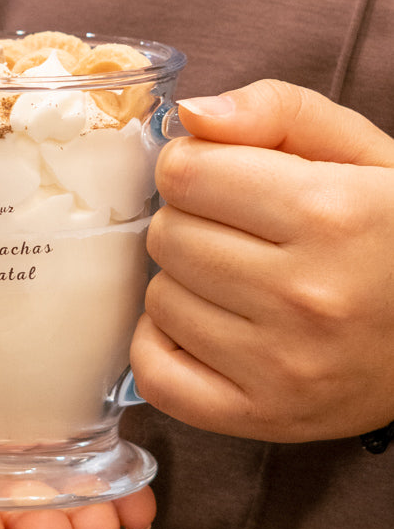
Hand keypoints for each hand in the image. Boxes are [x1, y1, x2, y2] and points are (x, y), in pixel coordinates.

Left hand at [133, 79, 393, 441]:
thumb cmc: (391, 232)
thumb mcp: (359, 151)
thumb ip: (276, 110)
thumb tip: (191, 115)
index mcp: (331, 214)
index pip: (185, 174)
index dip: (196, 166)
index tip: (223, 178)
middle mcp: (307, 295)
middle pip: (168, 235)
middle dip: (191, 221)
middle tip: (240, 232)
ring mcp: (285, 366)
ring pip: (160, 300)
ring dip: (186, 282)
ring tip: (241, 280)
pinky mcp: (267, 418)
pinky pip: (159, 376)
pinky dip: (165, 347)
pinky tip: (208, 325)